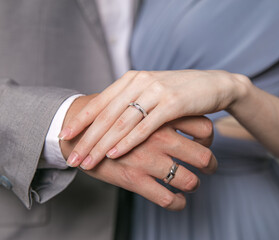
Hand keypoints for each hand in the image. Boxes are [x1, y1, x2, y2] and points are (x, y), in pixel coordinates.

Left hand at [60, 70, 248, 168]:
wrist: (213, 84)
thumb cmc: (178, 91)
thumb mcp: (150, 91)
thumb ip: (130, 100)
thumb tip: (108, 119)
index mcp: (131, 79)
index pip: (100, 102)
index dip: (81, 120)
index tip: (64, 135)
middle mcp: (140, 82)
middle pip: (106, 115)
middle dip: (87, 139)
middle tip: (72, 157)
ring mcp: (156, 92)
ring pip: (121, 123)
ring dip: (102, 145)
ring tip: (87, 161)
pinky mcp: (172, 104)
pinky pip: (144, 127)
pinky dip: (127, 142)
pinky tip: (114, 154)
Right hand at [61, 105, 216, 209]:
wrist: (78, 133)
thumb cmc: (110, 119)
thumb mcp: (136, 106)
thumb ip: (159, 110)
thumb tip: (181, 114)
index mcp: (161, 118)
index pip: (204, 127)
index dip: (209, 138)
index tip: (204, 143)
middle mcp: (159, 138)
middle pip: (202, 155)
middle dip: (210, 165)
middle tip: (209, 166)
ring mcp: (147, 160)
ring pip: (188, 180)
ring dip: (194, 185)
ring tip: (192, 184)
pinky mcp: (134, 179)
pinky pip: (167, 199)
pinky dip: (177, 203)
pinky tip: (177, 200)